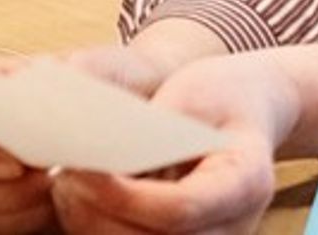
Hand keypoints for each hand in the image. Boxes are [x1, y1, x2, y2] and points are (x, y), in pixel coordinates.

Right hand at [0, 44, 180, 234]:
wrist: (146, 106)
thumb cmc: (117, 80)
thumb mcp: (107, 65)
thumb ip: (87, 68)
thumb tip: (69, 75)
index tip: (15, 162)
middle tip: (46, 180)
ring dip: (17, 212)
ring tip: (58, 191)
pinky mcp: (21, 213)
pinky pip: (6, 234)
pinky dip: (32, 226)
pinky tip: (63, 209)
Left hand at [48, 51, 300, 234]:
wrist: (253, 111)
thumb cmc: (222, 95)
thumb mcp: (192, 95)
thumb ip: (151, 130)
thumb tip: (96, 155)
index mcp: (247, 183)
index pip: (178, 210)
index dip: (122, 196)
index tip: (80, 168)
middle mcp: (235, 225)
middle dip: (97, 213)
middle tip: (64, 176)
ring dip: (93, 225)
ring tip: (69, 186)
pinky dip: (101, 227)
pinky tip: (83, 198)